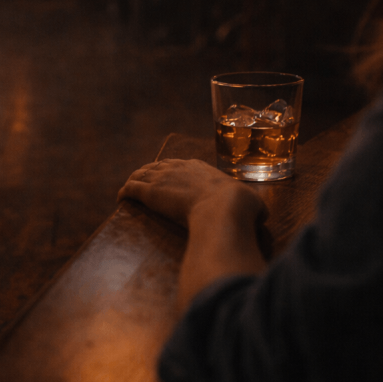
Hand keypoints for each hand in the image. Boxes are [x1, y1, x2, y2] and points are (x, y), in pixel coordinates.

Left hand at [118, 159, 266, 229]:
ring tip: (130, 188)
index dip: (174, 172)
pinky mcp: (150, 192)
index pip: (182, 165)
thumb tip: (262, 216)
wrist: (224, 208)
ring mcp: (163, 178)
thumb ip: (253, 206)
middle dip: (151, 173)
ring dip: (135, 180)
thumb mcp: (253, 203)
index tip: (171, 178)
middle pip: (159, 166)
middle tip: (145, 181)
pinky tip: (120, 199)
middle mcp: (179, 167)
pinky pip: (131, 189)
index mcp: (201, 167)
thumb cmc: (240, 207)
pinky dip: (124, 193)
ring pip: (141, 175)